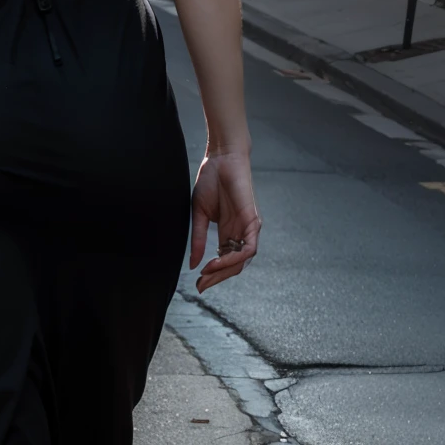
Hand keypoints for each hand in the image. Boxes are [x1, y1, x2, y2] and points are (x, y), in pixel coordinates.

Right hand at [189, 151, 259, 291]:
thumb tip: (192, 264)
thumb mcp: (199, 215)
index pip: (224, 262)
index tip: (197, 284)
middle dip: (217, 278)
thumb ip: (199, 240)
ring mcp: (248, 228)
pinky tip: (217, 261)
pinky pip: (249, 247)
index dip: (212, 275)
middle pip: (234, 266)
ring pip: (242, 260)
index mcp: (227, 233)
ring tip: (207, 273)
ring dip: (225, 270)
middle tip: (201, 285)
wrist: (221, 159)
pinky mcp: (253, 221)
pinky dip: (235, 258)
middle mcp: (239, 234)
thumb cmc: (210, 181)